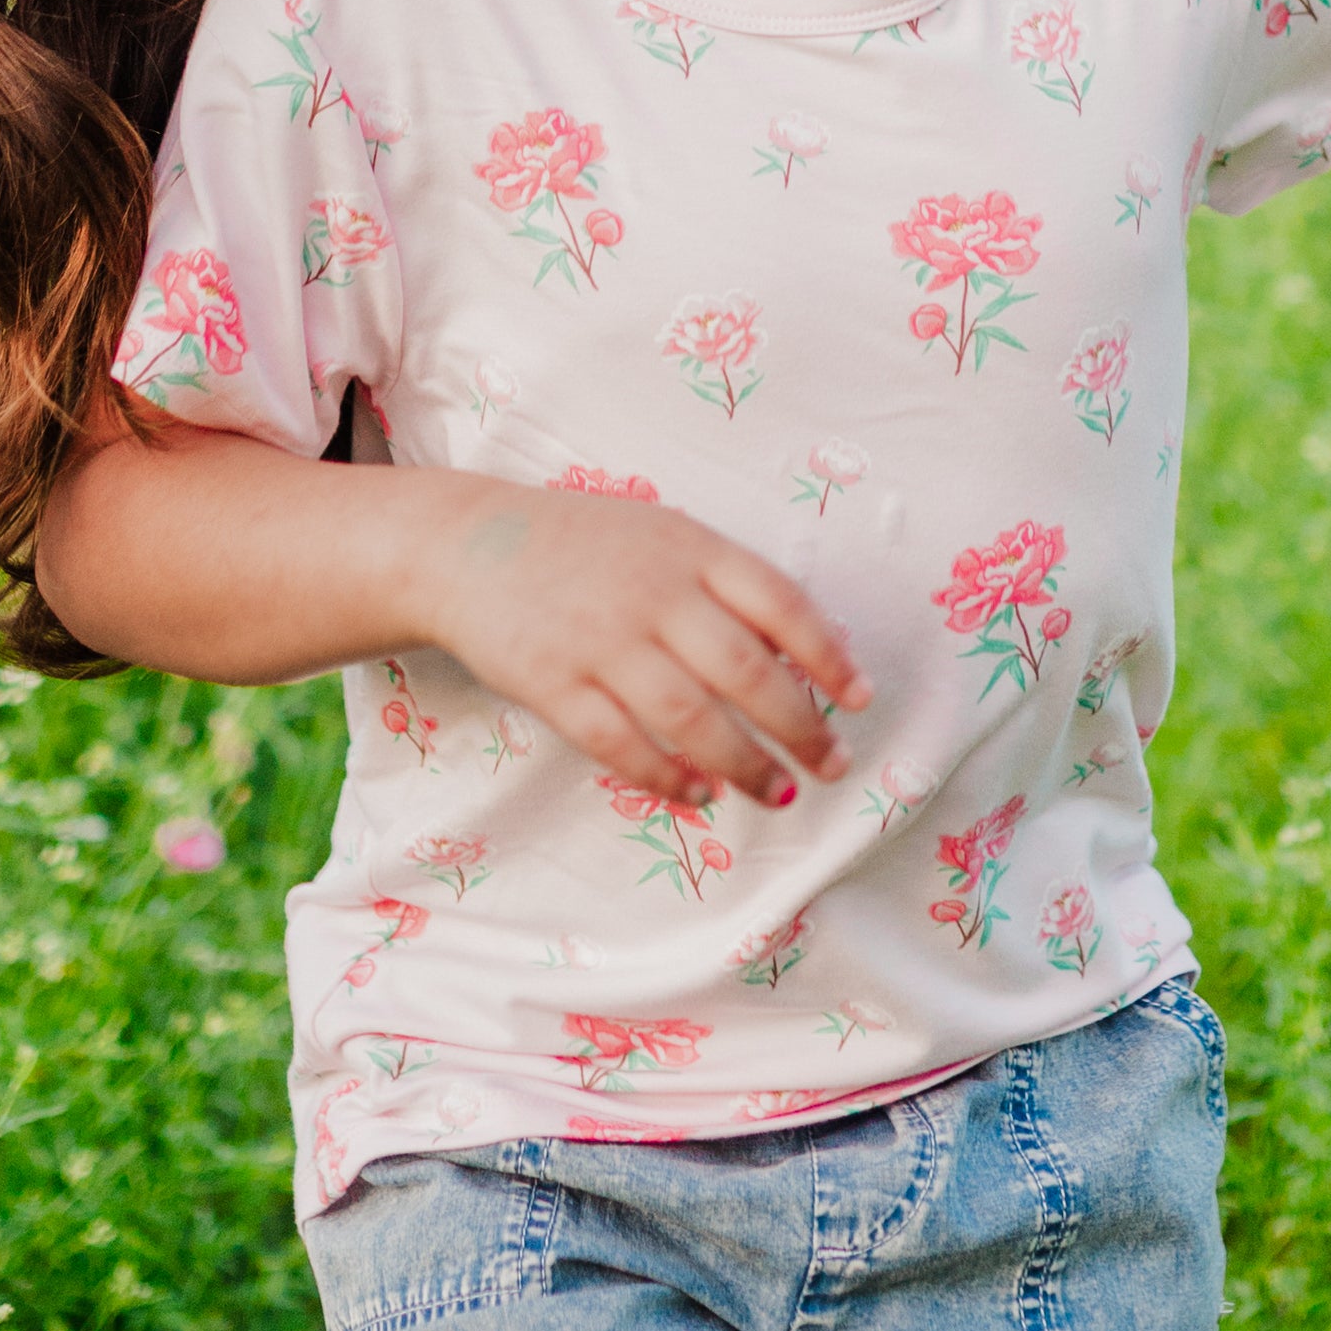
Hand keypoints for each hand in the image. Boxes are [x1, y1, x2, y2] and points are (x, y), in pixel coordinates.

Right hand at [419, 488, 868, 808]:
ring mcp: (599, 639)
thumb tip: (802, 655)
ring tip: (777, 792)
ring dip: (743, 764)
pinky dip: (665, 776)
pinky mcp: (551, 683)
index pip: (779, 603)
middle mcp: (651, 591)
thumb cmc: (586, 545)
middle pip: (744, 671)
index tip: (861, 701)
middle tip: (830, 766)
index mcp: (689, 546)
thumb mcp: (663, 536)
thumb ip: (724, 585)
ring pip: (690, 718)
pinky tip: (697, 794)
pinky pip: (620, 744)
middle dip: (799, 728)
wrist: (469, 544)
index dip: (828, 656)